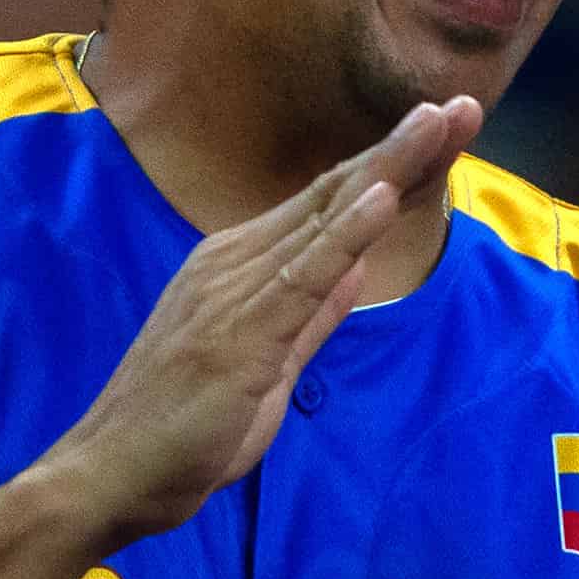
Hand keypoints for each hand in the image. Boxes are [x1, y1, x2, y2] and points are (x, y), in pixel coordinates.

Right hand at [34, 98, 482, 549]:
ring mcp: (236, 290)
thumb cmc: (185, 428)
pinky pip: (306, 273)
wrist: (114, 472)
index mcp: (240, 266)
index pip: (328, 206)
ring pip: (326, 218)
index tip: (442, 133)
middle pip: (335, 194)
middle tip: (464, 106)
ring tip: (440, 121)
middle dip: (404, 150)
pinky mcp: (243, 330)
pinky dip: (348, 231)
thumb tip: (358, 267)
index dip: (390, 168)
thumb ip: (312, 313)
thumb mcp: (269, 364)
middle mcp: (235, 261)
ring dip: (389, 168)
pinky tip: (384, 195)